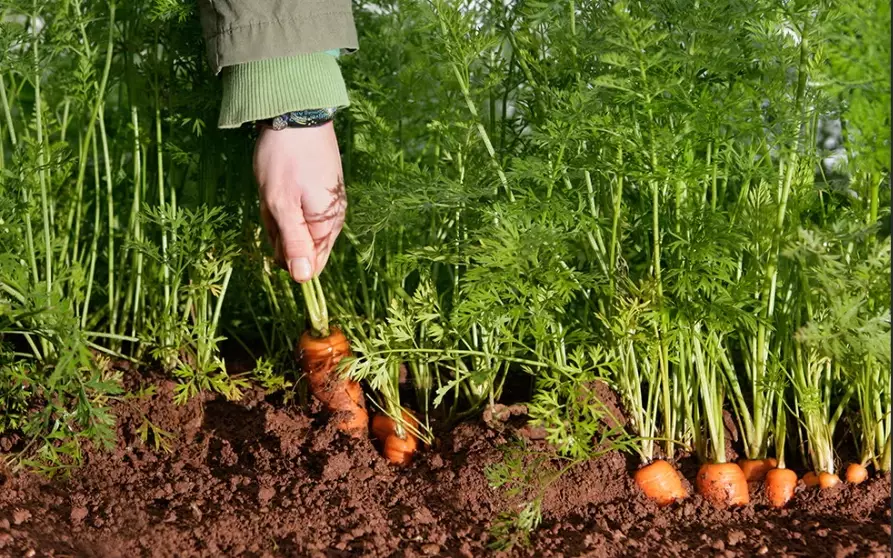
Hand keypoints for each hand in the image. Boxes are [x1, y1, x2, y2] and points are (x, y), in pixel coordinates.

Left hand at [253, 123, 345, 282]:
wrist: (297, 114)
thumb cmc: (285, 160)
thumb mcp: (282, 203)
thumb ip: (293, 243)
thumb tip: (303, 280)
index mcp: (326, 226)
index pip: (309, 266)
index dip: (285, 254)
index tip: (275, 227)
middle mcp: (331, 219)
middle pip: (299, 246)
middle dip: (279, 229)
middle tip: (272, 201)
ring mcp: (325, 204)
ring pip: (294, 226)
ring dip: (278, 213)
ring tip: (274, 187)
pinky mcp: (318, 190)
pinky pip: (296, 209)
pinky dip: (282, 200)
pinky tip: (278, 182)